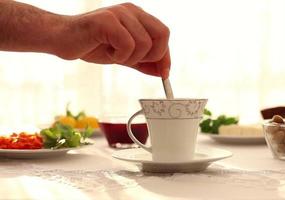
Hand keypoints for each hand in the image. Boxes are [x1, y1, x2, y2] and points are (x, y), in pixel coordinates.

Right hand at [54, 3, 170, 78]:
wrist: (62, 39)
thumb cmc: (92, 45)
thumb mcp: (124, 56)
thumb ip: (143, 62)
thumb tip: (163, 72)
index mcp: (137, 16)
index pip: (163, 34)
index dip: (166, 56)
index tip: (164, 74)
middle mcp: (131, 10)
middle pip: (162, 35)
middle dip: (152, 56)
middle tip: (132, 61)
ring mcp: (119, 13)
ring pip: (144, 43)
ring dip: (130, 58)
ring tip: (113, 54)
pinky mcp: (107, 20)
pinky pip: (127, 45)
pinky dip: (119, 56)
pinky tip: (107, 52)